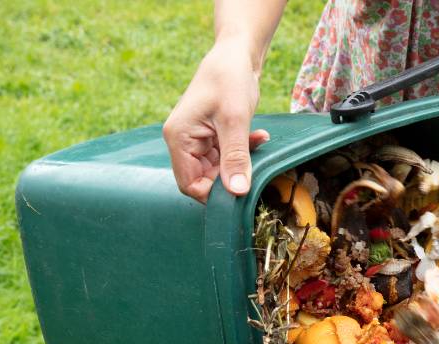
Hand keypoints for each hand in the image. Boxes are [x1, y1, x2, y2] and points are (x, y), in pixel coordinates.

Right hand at [162, 39, 269, 201]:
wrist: (236, 53)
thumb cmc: (230, 79)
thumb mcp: (235, 120)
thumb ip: (235, 157)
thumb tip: (237, 192)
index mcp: (179, 138)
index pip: (189, 184)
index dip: (213, 194)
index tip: (239, 190)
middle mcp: (183, 141)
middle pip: (203, 179)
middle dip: (231, 177)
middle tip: (254, 169)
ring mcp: (197, 139)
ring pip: (218, 169)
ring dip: (241, 162)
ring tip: (258, 142)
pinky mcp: (212, 135)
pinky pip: (227, 155)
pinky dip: (244, 151)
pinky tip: (259, 136)